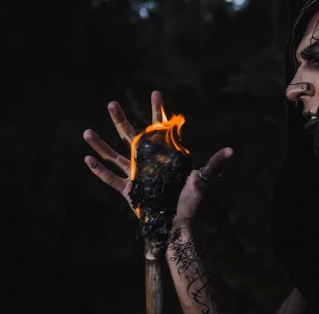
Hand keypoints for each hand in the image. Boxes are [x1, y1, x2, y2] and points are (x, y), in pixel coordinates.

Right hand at [83, 90, 232, 226]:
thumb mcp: (203, 180)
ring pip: (114, 155)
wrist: (179, 226)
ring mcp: (135, 175)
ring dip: (101, 144)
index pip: (159, 129)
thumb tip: (231, 151)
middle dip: (121, 120)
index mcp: (164, 155)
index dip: (158, 112)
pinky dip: (99, 170)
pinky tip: (87, 158)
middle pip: (130, 137)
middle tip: (112, 102)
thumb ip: (214, 165)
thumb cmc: (192, 202)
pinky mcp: (128, 191)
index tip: (156, 93)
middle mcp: (147, 161)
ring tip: (87, 130)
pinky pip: (110, 179)